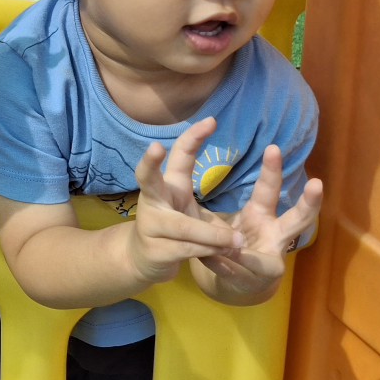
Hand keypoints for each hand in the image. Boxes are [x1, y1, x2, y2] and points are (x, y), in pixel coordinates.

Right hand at [127, 117, 246, 284]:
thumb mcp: (191, 211)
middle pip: (147, 178)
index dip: (193, 137)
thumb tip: (235, 203)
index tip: (212, 120)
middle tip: (156, 146)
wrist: (142, 258)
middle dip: (150, 163)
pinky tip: (222, 255)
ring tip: (237, 241)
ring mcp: (150, 225)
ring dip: (211, 234)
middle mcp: (153, 200)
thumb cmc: (173, 229)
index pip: (179, 156)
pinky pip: (185, 249)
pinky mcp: (154, 249)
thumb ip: (210, 207)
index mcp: (168, 185)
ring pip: (182, 226)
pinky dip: (207, 251)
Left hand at [197, 145, 323, 295]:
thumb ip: (210, 209)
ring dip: (246, 257)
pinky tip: (209, 261)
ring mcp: (270, 261)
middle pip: (298, 221)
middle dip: (308, 204)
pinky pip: (235, 272)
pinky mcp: (255, 282)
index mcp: (263, 214)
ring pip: (266, 261)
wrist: (239, 280)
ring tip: (235, 250)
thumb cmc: (234, 240)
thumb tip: (192, 173)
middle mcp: (276, 236)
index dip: (272, 170)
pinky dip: (220, 265)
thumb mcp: (225, 220)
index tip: (272, 148)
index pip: (270, 189)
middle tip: (318, 184)